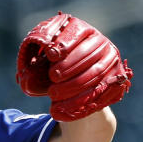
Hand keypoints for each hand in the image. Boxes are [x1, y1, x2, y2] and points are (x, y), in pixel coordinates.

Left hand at [16, 13, 132, 121]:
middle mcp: (102, 43)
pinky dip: (80, 102)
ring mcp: (112, 62)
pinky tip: (62, 110)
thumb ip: (39, 64)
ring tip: (53, 95)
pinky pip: (99, 93)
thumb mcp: (46, 64)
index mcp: (84, 31)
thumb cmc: (59, 72)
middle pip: (88, 54)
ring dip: (73, 86)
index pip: (77, 32)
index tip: (51, 53)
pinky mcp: (115, 82)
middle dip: (68, 67)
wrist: (82, 91)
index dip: (65, 42)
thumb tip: (27, 77)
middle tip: (52, 78)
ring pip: (95, 74)